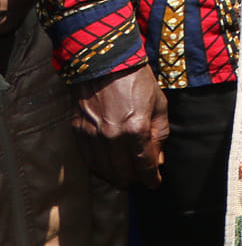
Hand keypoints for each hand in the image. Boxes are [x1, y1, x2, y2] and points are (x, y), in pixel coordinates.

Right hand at [70, 64, 168, 187]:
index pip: (144, 165)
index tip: (155, 183)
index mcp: (136, 129)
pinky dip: (100, 166)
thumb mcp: (159, 105)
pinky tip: (110, 164)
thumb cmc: (137, 81)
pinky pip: (89, 160)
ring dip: (117, 175)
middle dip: (135, 179)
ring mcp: (92, 136)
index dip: (152, 178)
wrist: (105, 62)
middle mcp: (112, 136)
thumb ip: (159, 134)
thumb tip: (158, 160)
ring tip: (127, 172)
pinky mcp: (77, 132)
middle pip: (123, 174)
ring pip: (104, 171)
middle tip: (142, 176)